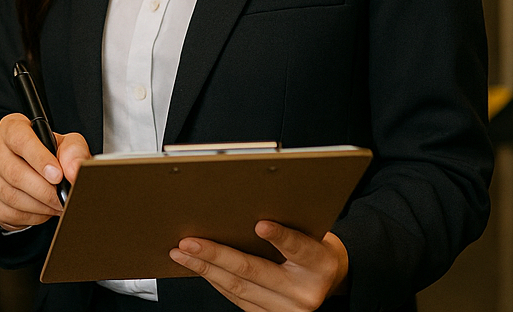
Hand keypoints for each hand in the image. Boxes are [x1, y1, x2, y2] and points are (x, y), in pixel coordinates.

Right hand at [0, 113, 90, 230]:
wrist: (35, 170)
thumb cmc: (49, 153)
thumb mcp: (66, 145)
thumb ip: (73, 153)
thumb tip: (73, 171)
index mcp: (11, 127)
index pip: (20, 140)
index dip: (39, 159)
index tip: (57, 176)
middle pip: (14, 173)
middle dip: (44, 191)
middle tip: (62, 198)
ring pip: (10, 195)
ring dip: (39, 206)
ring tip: (55, 205)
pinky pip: (6, 213)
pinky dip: (29, 217)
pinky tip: (41, 211)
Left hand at [169, 223, 349, 311]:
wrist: (330, 280)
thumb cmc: (316, 249)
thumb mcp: (313, 232)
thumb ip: (288, 225)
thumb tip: (244, 210)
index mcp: (320, 264)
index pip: (299, 248)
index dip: (280, 236)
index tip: (261, 225)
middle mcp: (304, 292)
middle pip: (255, 271)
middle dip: (217, 255)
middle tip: (190, 241)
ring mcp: (286, 309)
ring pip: (239, 288)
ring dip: (206, 268)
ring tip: (182, 253)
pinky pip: (237, 298)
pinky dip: (215, 280)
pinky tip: (199, 266)